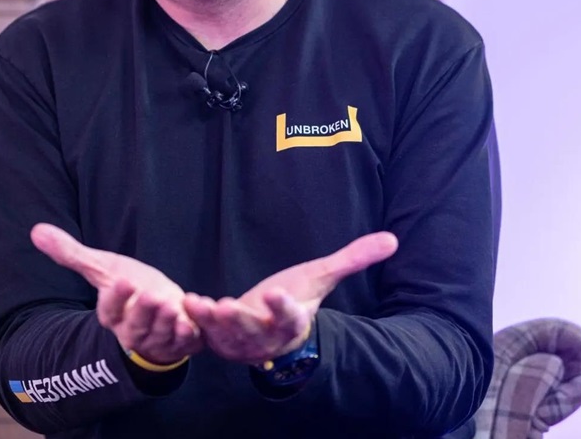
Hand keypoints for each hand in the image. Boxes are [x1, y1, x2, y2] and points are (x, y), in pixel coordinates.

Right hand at [30, 223, 202, 365]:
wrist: (160, 308)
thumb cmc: (129, 287)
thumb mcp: (104, 268)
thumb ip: (72, 254)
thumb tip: (36, 230)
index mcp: (113, 314)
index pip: (109, 310)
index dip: (114, 299)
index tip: (120, 281)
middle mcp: (133, 331)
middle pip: (135, 326)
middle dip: (142, 311)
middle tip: (148, 295)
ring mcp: (159, 338)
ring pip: (160, 334)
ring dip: (165, 321)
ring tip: (169, 305)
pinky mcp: (182, 342)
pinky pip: (185, 342)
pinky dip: (188, 334)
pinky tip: (190, 320)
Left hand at [183, 231, 398, 363]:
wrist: (271, 326)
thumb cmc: (296, 296)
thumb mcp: (321, 276)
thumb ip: (353, 259)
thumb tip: (392, 239)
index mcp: (293, 321)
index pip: (293, 317)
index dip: (286, 308)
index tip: (280, 294)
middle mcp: (267, 335)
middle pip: (255, 330)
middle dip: (241, 320)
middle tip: (227, 307)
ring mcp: (242, 340)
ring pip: (227, 335)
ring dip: (212, 322)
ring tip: (202, 305)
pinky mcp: (220, 339)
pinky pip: (205, 333)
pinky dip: (195, 320)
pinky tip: (187, 302)